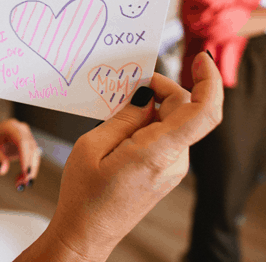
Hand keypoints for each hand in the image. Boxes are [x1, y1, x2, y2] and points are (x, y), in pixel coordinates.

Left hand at [0, 118, 41, 189]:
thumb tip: (2, 171)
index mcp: (11, 127)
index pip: (23, 142)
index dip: (26, 157)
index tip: (25, 172)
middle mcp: (22, 130)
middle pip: (32, 149)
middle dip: (30, 167)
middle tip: (25, 183)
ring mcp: (27, 137)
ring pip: (35, 156)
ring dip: (30, 171)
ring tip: (21, 185)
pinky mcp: (28, 146)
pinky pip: (32, 160)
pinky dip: (27, 171)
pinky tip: (19, 181)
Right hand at [43, 52, 222, 261]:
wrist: (86, 233)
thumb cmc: (84, 195)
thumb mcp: (92, 146)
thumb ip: (124, 117)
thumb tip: (146, 95)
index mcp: (156, 152)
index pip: (203, 112)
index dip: (208, 80)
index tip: (200, 58)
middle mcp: (174, 161)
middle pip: (185, 110)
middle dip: (163, 89)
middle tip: (129, 85)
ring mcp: (172, 169)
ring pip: (175, 122)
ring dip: (154, 107)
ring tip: (118, 110)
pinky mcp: (165, 172)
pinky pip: (166, 137)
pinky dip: (150, 123)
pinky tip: (123, 127)